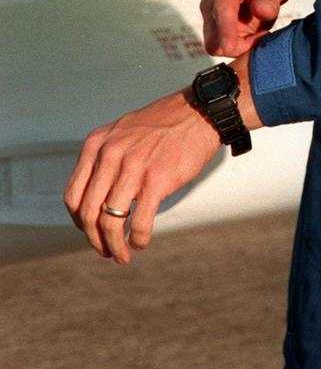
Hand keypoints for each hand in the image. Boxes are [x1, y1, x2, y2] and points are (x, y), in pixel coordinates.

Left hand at [64, 90, 219, 264]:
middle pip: (88, 213)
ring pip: (110, 223)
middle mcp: (109, 155)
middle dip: (94, 240)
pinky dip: (138, 239)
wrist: (198, 112)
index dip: (78, 222)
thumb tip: (95, 196)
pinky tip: (141, 242)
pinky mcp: (157, 180)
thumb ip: (104, 158)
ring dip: (114, 246)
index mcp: (96, 145)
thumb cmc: (163, 126)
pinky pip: (140, 222)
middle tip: (106, 250)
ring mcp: (133, 167)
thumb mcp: (121, 133)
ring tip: (122, 255)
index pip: (73, 195)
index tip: (90, 231)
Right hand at [201, 0, 295, 55]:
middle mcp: (211, 1)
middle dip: (239, 47)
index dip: (231, 37)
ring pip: (218, 46)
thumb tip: (262, 12)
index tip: (253, 44)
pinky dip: (241, 44)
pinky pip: (225, 44)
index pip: (221, 16)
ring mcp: (211, 14)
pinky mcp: (216, 24)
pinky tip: (256, 31)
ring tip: (261, 30)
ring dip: (241, 46)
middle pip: (214, 41)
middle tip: (263, 35)